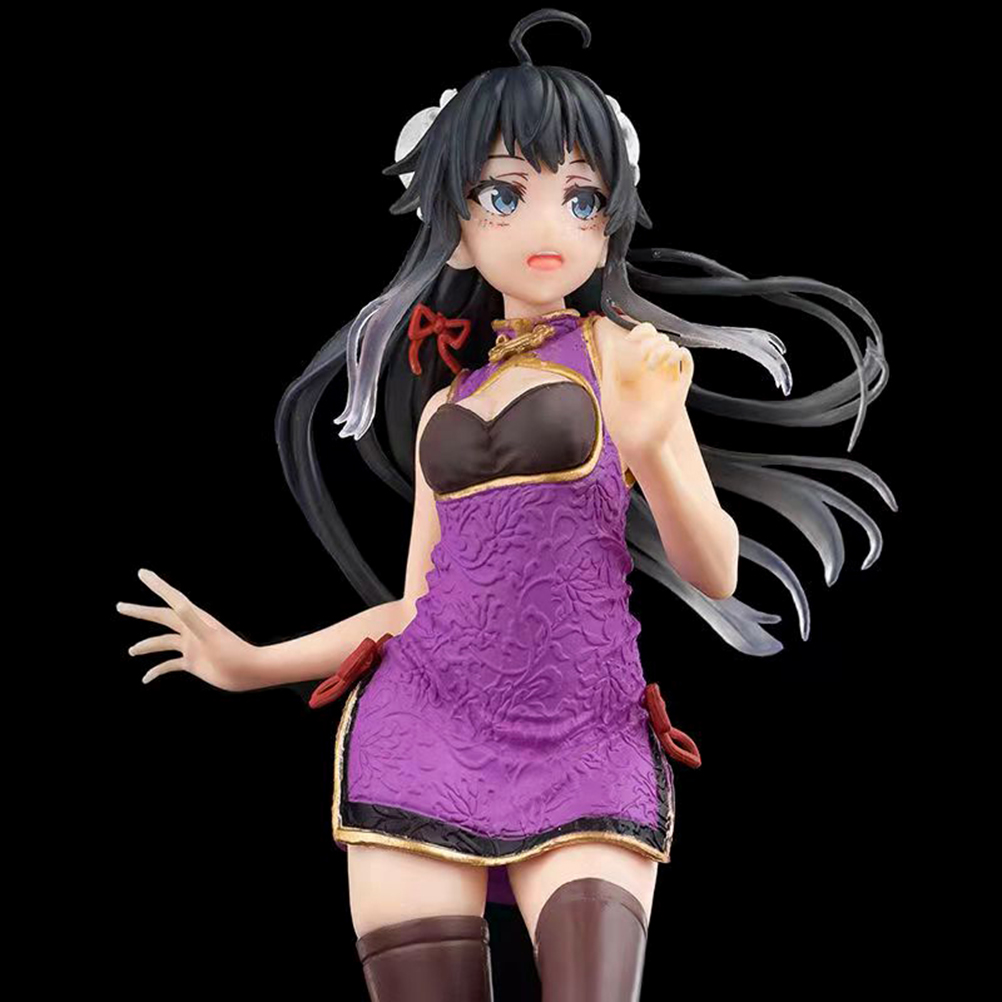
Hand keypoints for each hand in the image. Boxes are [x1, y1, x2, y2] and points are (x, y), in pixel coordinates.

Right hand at [118, 569, 259, 691]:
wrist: (248, 672)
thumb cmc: (232, 653)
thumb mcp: (209, 635)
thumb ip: (193, 619)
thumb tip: (177, 603)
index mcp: (194, 618)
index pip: (171, 598)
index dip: (157, 585)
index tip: (142, 572)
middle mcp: (191, 630)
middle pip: (161, 617)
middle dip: (141, 612)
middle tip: (120, 606)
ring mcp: (191, 647)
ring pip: (163, 643)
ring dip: (147, 646)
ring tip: (131, 651)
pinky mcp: (194, 663)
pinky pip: (170, 665)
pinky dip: (157, 670)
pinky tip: (146, 678)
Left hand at [600, 321, 693, 463]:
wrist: (638, 442)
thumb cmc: (620, 422)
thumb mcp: (609, 390)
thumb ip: (610, 365)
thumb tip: (614, 341)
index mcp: (633, 368)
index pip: (641, 336)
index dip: (639, 333)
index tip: (632, 345)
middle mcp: (650, 370)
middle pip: (657, 337)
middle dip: (649, 341)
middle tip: (641, 359)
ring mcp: (665, 376)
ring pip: (671, 345)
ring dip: (661, 348)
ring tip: (651, 366)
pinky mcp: (679, 385)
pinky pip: (686, 358)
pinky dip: (680, 353)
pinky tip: (669, 363)